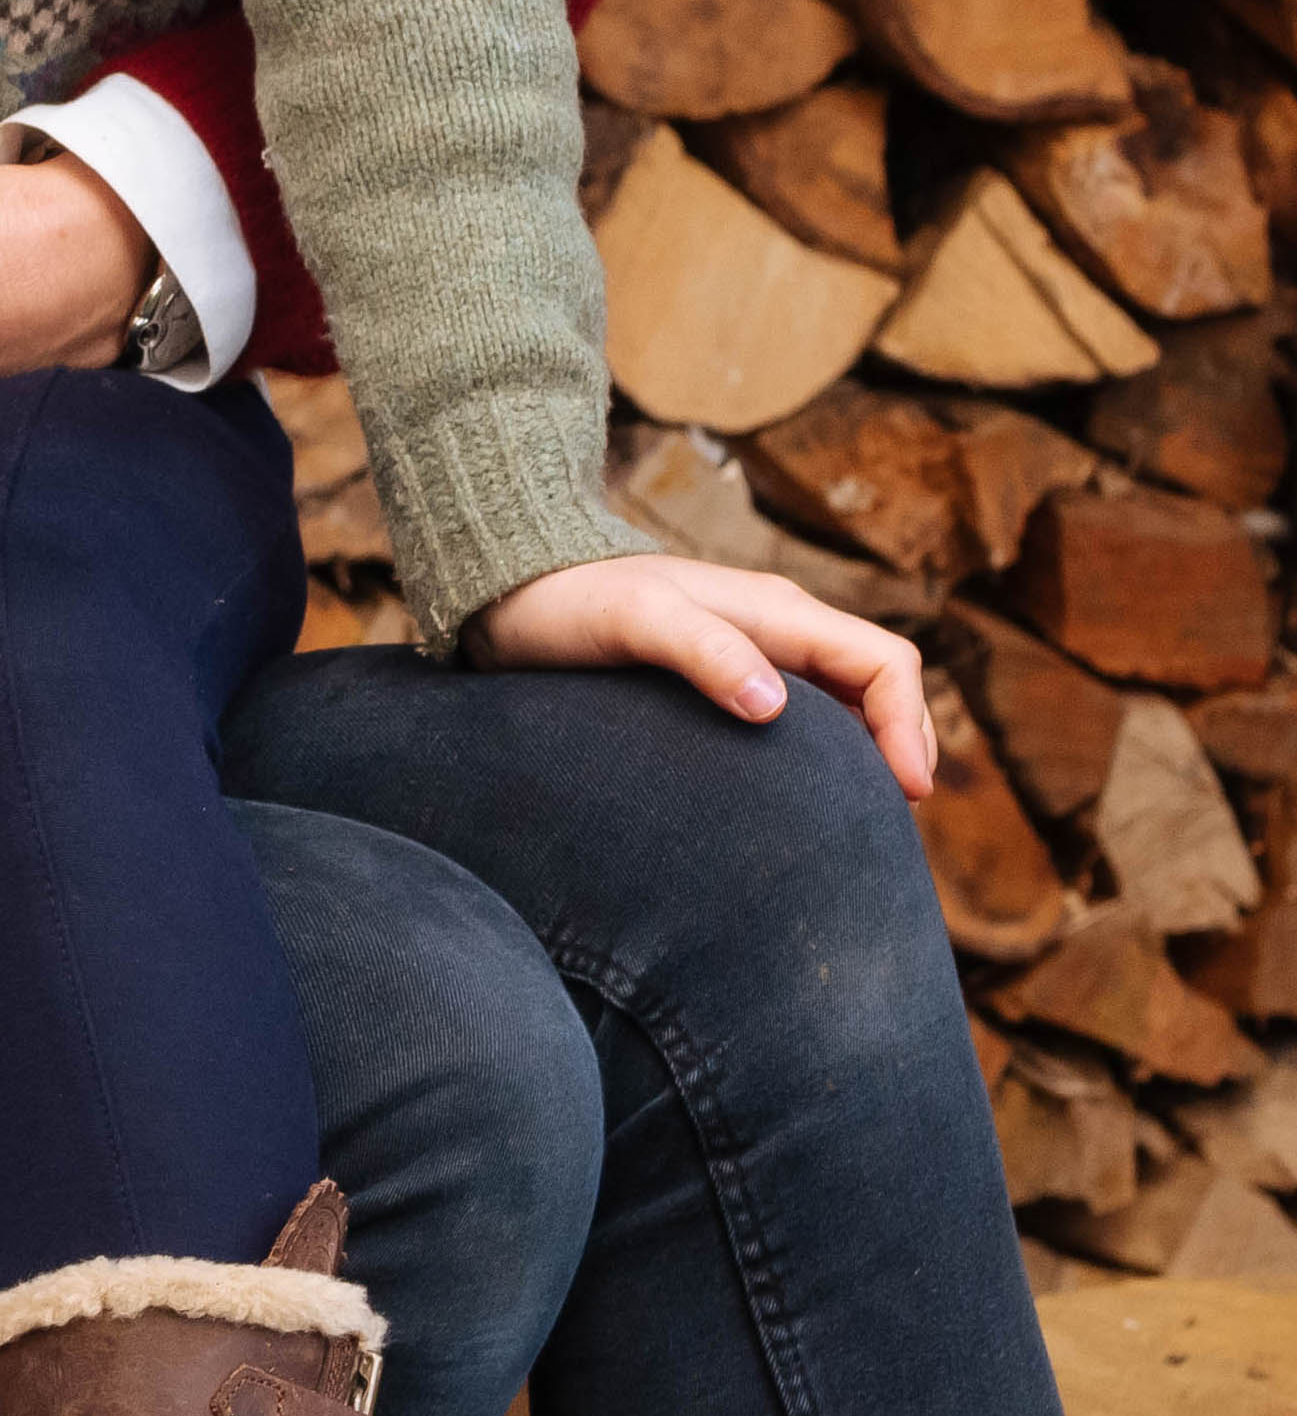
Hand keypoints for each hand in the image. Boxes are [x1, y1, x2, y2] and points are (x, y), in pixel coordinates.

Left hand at [472, 550, 934, 792]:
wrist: (506, 594)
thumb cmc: (567, 602)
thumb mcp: (634, 620)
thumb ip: (702, 651)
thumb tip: (775, 706)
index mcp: (776, 611)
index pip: (884, 662)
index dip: (909, 726)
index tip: (906, 792)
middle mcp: (776, 629)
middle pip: (875, 687)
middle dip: (899, 746)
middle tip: (892, 821)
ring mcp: (750, 653)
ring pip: (840, 706)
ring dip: (862, 754)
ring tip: (857, 820)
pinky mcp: (718, 680)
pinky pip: (796, 718)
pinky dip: (817, 756)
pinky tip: (798, 800)